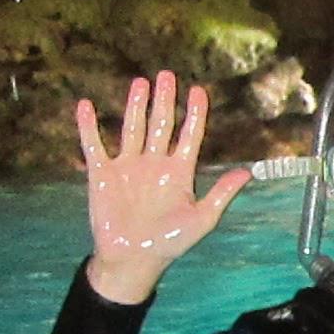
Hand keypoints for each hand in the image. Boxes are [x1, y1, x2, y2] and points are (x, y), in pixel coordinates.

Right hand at [79, 72, 249, 304]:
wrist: (134, 258)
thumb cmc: (170, 241)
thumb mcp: (202, 218)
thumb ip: (222, 193)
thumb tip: (248, 172)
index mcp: (179, 172)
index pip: (189, 135)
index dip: (194, 113)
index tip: (198, 91)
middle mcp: (154, 164)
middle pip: (161, 124)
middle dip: (165, 101)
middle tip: (167, 75)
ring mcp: (128, 166)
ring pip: (133, 128)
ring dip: (135, 106)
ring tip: (140, 83)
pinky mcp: (102, 174)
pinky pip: (94, 145)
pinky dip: (88, 126)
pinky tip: (85, 105)